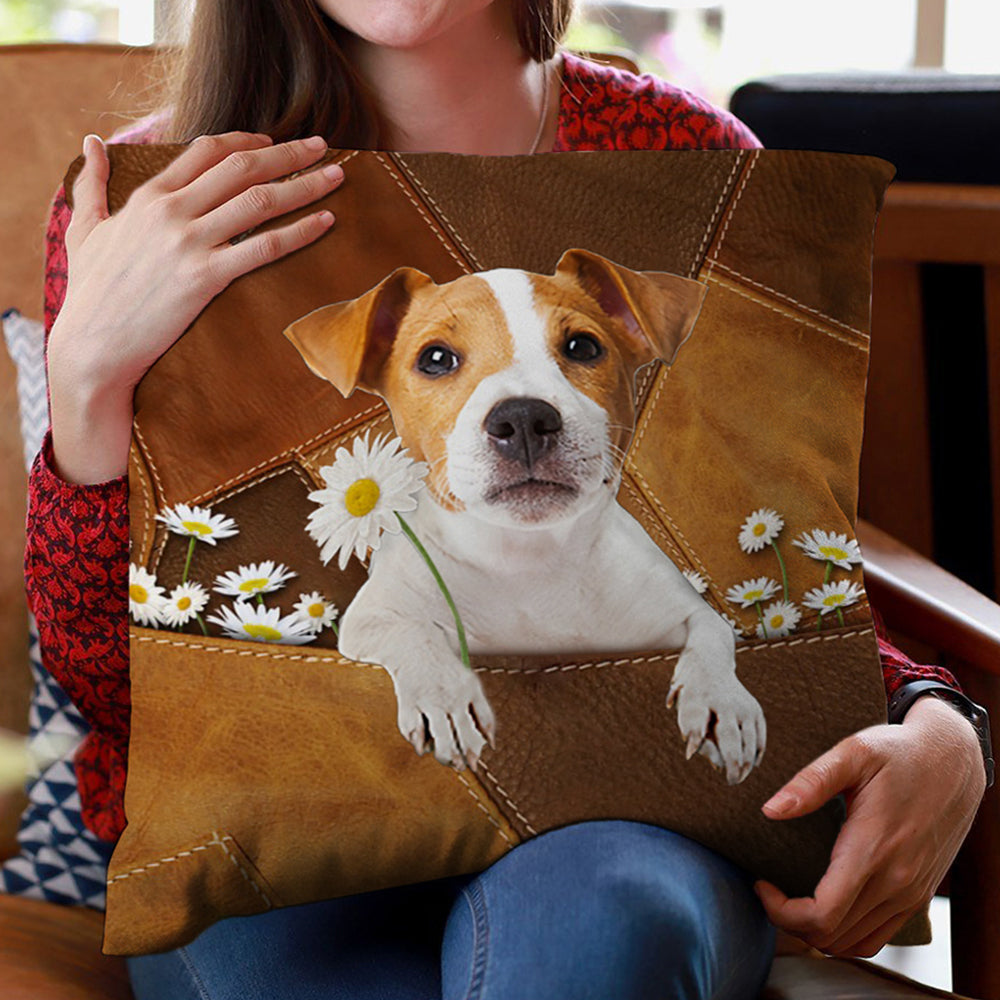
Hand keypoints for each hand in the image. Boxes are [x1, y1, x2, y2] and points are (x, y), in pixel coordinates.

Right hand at [50, 129, 344, 394]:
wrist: (93, 344)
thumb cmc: (91, 292)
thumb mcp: (83, 230)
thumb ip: (91, 184)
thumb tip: (91, 142)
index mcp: (149, 196)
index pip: (207, 150)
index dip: (247, 141)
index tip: (274, 142)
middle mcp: (172, 211)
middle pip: (242, 167)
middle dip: (288, 153)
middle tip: (323, 146)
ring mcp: (190, 243)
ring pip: (260, 200)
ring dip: (305, 184)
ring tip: (337, 176)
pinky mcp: (206, 277)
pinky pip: (265, 246)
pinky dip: (300, 231)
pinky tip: (326, 222)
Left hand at [753, 695, 986, 957]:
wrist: (953, 762)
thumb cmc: (900, 753)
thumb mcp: (853, 752)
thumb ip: (811, 782)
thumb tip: (771, 809)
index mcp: (873, 849)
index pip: (822, 914)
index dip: (781, 911)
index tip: (761, 883)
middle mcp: (895, 881)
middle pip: (832, 936)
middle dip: (789, 921)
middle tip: (769, 889)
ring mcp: (910, 893)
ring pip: (854, 943)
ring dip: (816, 932)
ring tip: (790, 898)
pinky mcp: (918, 895)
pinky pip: (877, 936)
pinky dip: (845, 934)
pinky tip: (825, 906)